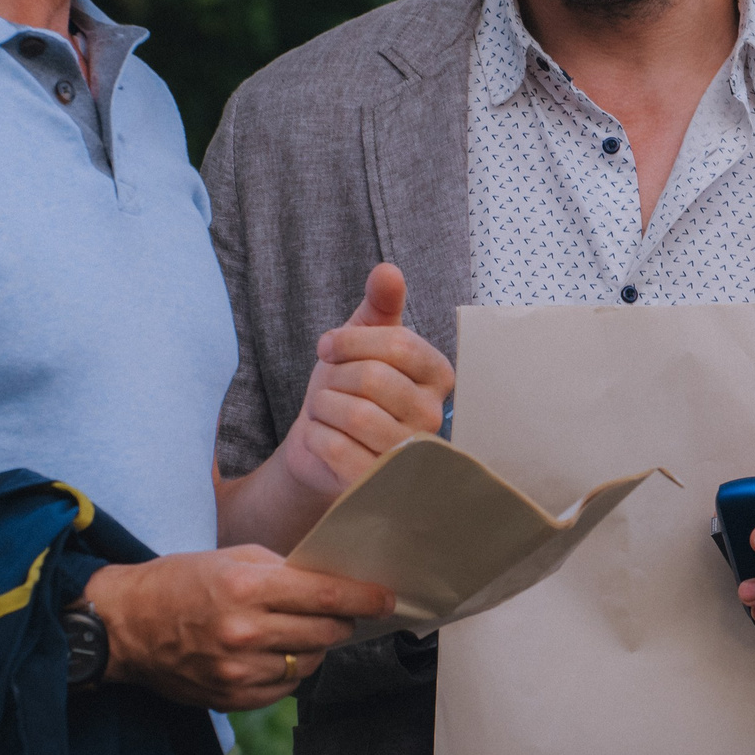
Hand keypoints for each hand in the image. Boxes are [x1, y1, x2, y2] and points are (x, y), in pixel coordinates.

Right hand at [80, 547, 394, 710]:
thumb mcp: (233, 558)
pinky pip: (285, 688)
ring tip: (297, 630)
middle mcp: (244, 632)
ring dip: (315, 648)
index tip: (387, 598)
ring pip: (309, 663)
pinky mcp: (231, 698)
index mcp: (247, 588)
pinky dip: (289, 671)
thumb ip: (285, 571)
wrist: (126, 625)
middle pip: (325, 633)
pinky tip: (273, 653)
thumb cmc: (182, 582)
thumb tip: (335, 584)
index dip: (364, 598)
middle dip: (341, 621)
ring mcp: (237, 671)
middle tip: (341, 611)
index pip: (325, 595)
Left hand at [272, 262, 454, 501]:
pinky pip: (336, 448)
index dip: (351, 340)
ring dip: (323, 407)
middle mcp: (434, 418)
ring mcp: (409, 456)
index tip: (327, 347)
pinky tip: (322, 438)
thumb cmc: (348, 387)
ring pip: (354, 415)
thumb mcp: (362, 339)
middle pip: (374, 379)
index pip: (399, 345)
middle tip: (327, 386)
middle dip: (333, 377)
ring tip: (325, 411)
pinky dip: (315, 436)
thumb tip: (388, 270)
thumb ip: (379, 304)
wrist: (323, 445)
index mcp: (438, 376)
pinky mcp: (378, 485)